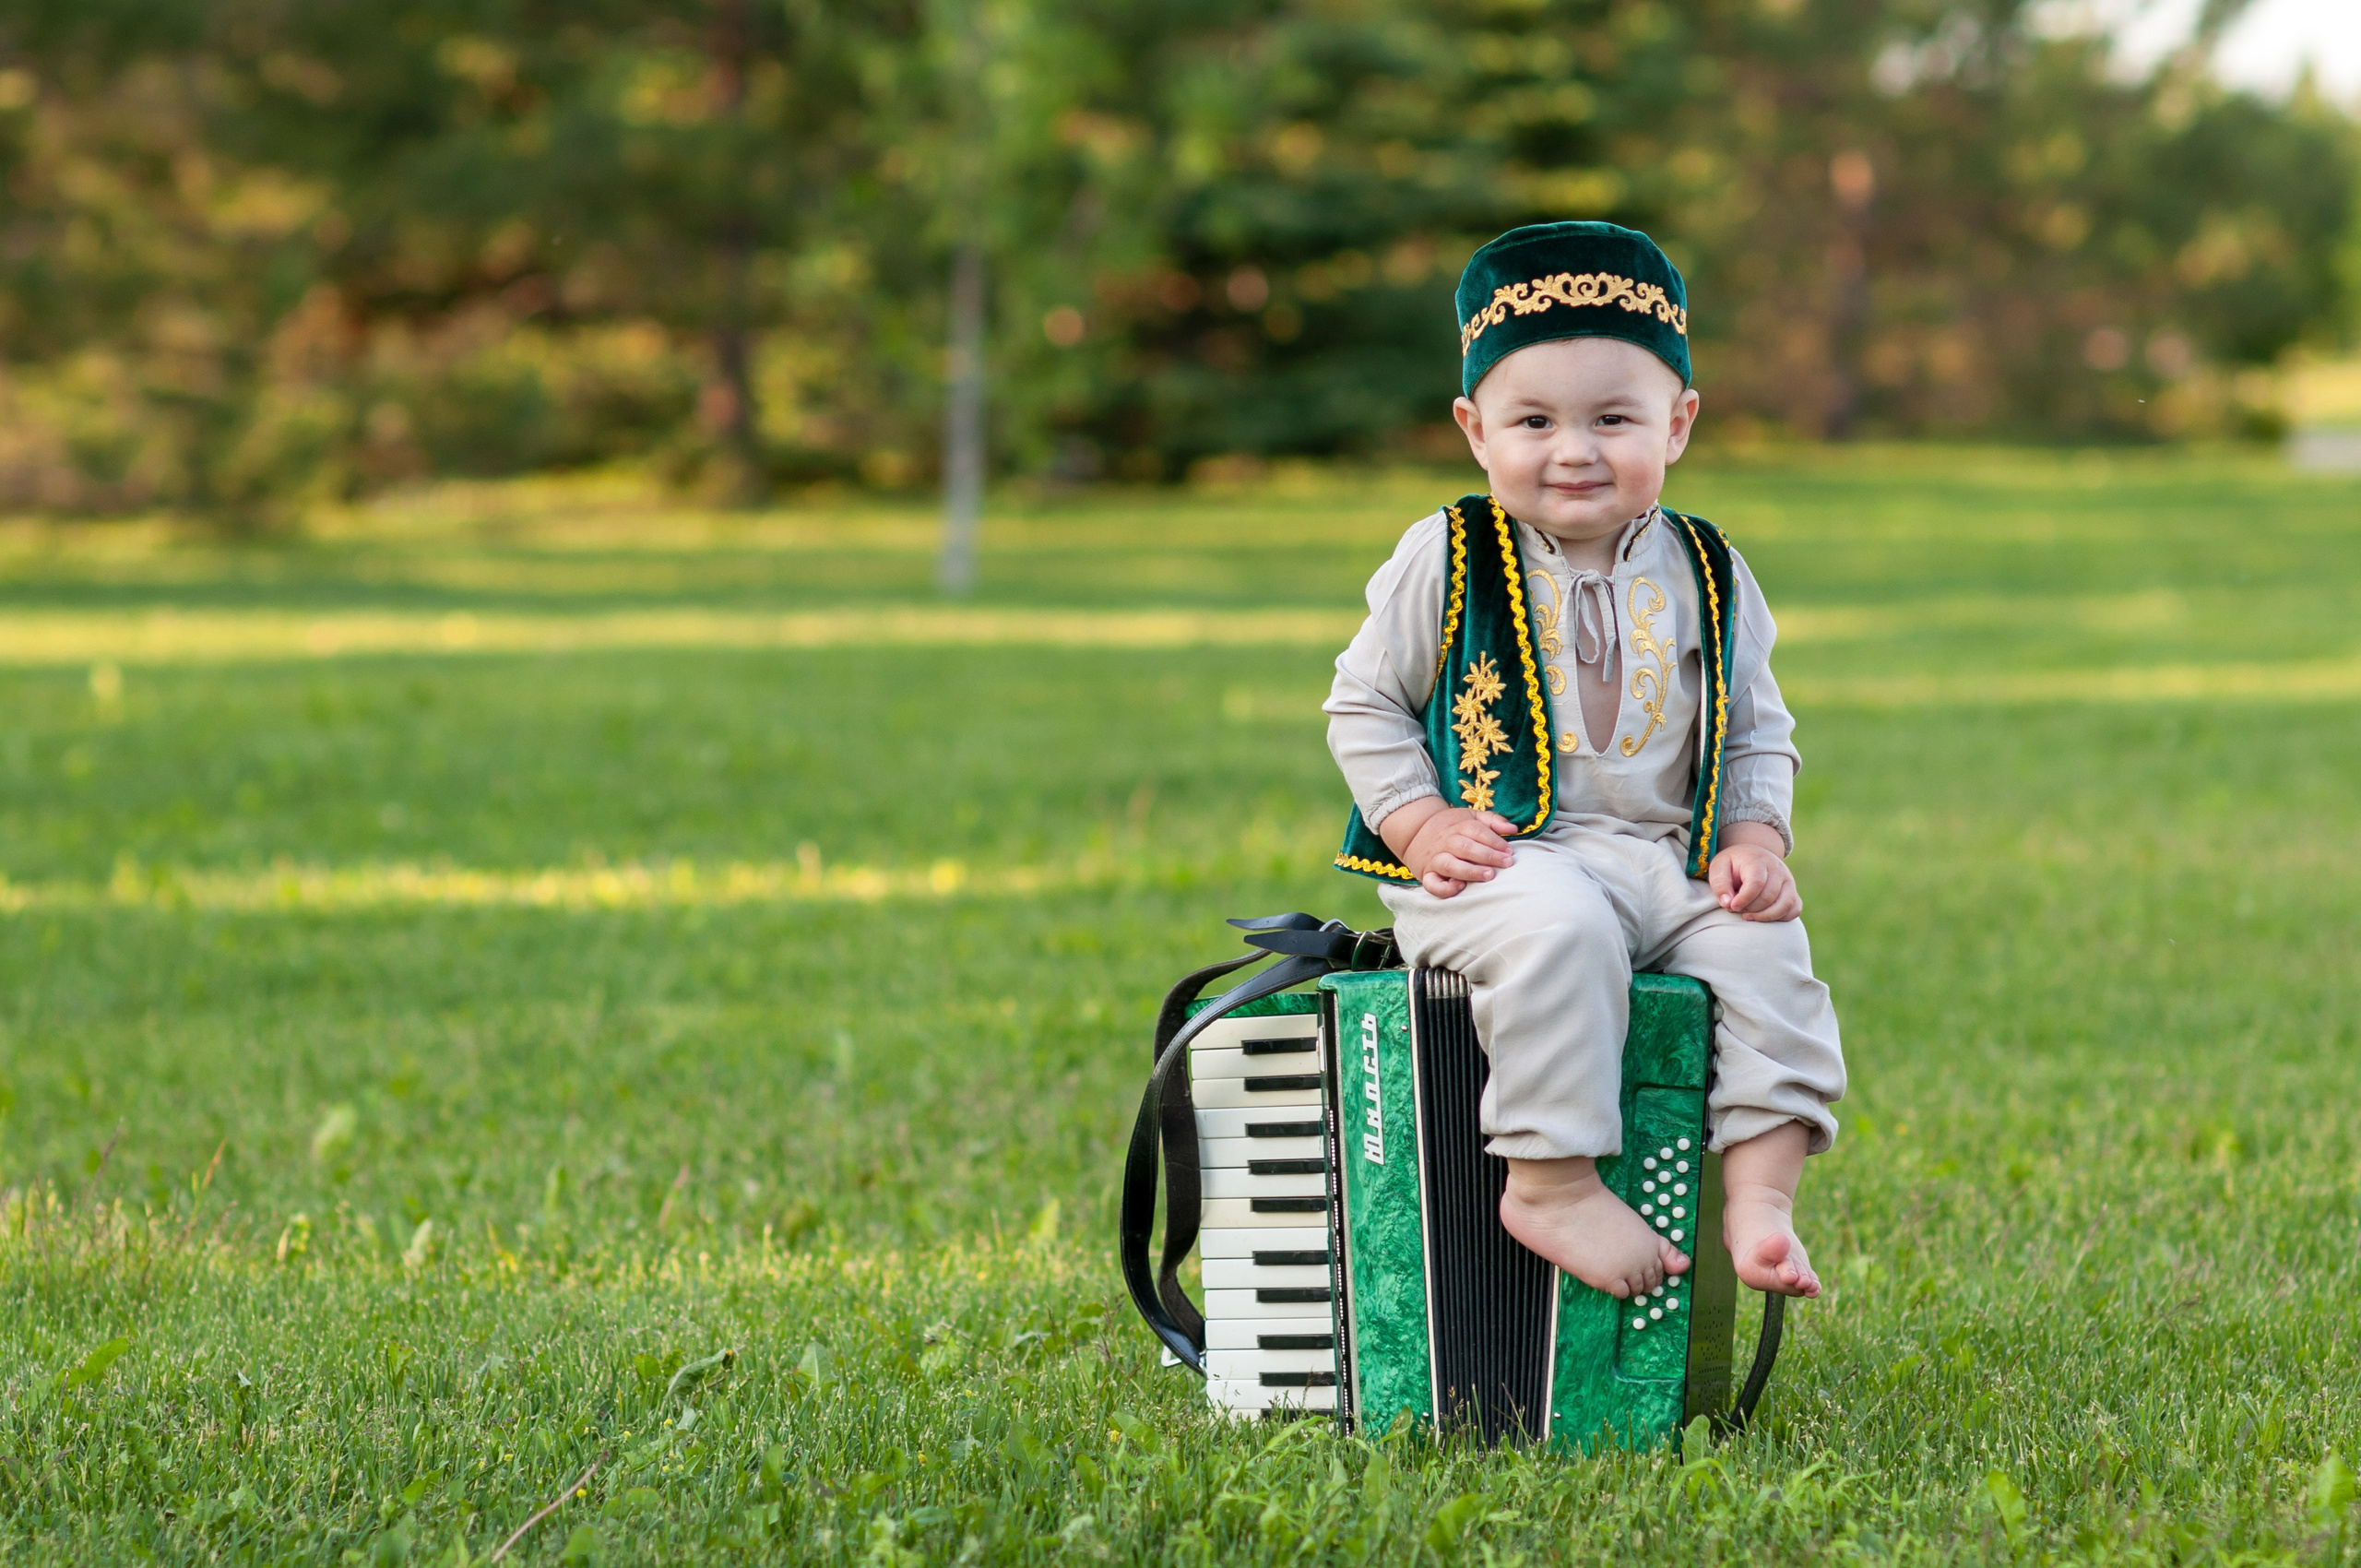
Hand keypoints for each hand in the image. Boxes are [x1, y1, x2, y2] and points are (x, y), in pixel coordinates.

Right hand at [1378, 799, 1517, 898]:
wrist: (1414, 831)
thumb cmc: (1450, 826)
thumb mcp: (1470, 817)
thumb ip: (1492, 821)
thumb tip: (1514, 828)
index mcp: (1458, 826)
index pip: (1477, 831)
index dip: (1495, 841)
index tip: (1510, 852)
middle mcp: (1446, 842)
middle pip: (1466, 847)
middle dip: (1488, 855)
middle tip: (1507, 863)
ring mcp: (1435, 858)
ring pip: (1450, 864)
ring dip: (1470, 871)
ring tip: (1489, 875)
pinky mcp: (1427, 874)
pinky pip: (1432, 884)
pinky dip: (1444, 888)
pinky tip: (1460, 887)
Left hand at [1707, 824, 1799, 921]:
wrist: (1750, 857)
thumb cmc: (1732, 865)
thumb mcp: (1718, 868)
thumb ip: (1720, 885)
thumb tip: (1728, 903)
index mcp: (1758, 860)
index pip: (1756, 882)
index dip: (1744, 899)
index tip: (1732, 906)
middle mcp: (1777, 869)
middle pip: (1769, 896)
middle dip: (1750, 908)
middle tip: (1736, 909)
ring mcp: (1788, 881)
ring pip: (1785, 904)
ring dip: (1765, 916)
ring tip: (1748, 916)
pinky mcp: (1793, 892)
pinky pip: (1794, 910)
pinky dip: (1780, 918)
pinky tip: (1763, 916)